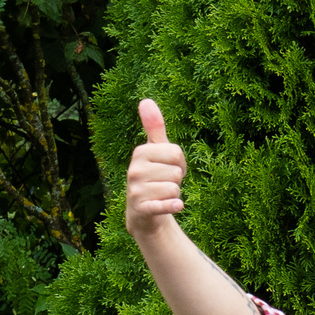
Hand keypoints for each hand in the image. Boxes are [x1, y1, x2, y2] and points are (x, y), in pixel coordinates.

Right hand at [124, 100, 186, 239]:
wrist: (144, 214)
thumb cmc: (154, 177)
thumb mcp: (155, 151)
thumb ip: (154, 127)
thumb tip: (146, 100)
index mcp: (140, 152)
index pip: (177, 153)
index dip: (179, 164)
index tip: (168, 169)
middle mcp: (134, 169)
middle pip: (176, 172)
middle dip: (177, 180)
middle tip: (164, 184)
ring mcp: (136, 190)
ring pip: (175, 189)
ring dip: (174, 195)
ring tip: (161, 196)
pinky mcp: (142, 209)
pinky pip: (166, 205)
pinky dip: (174, 206)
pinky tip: (177, 206)